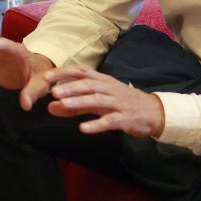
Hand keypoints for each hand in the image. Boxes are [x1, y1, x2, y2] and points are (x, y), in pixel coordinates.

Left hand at [44, 64, 164, 137]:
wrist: (154, 112)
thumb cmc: (121, 104)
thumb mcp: (97, 102)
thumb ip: (74, 105)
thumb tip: (50, 107)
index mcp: (102, 81)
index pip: (81, 72)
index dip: (63, 73)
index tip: (46, 77)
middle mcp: (109, 88)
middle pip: (88, 85)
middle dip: (70, 87)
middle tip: (52, 91)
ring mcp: (118, 103)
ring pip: (97, 100)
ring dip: (79, 102)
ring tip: (63, 105)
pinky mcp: (125, 118)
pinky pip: (110, 120)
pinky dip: (97, 124)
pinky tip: (84, 128)